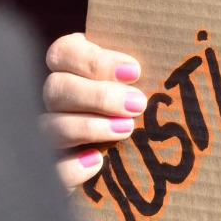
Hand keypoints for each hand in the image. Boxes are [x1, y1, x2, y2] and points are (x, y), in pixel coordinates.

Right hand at [41, 32, 146, 188]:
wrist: (132, 154)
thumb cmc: (138, 97)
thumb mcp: (136, 77)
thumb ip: (137, 67)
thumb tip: (174, 51)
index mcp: (71, 63)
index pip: (64, 52)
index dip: (95, 61)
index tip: (135, 71)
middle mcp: (54, 96)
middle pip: (55, 89)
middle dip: (98, 96)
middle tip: (137, 103)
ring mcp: (47, 132)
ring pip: (48, 127)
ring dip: (88, 127)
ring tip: (127, 129)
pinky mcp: (52, 169)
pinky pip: (50, 169)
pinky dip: (71, 167)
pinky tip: (97, 161)